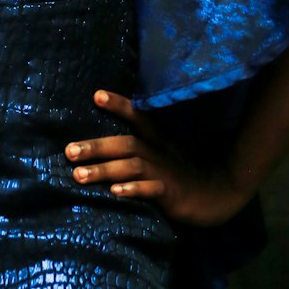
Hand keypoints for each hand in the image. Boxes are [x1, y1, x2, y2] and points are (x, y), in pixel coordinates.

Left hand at [64, 88, 251, 228]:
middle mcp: (160, 151)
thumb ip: (142, 147)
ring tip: (79, 175)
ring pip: (133, 166)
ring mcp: (166, 172)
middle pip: (126, 143)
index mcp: (159, 139)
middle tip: (68, 150)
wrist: (221, 193)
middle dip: (96, 146)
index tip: (96, 95)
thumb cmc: (185, 172)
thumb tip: (108, 144)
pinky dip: (134, 189)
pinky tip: (116, 193)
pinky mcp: (172, 194)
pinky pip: (151, 190)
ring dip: (105, 170)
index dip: (119, 104)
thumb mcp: (165, 153)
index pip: (138, 116)